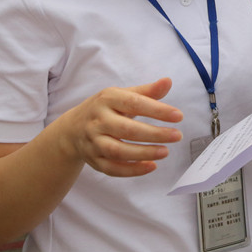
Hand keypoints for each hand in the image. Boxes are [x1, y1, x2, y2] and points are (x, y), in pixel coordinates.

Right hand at [58, 78, 182, 176]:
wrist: (72, 128)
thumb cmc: (106, 109)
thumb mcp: (122, 95)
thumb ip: (147, 91)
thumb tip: (168, 81)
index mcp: (107, 99)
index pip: (134, 103)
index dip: (157, 110)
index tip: (178, 116)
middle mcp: (98, 120)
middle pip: (127, 129)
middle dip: (154, 134)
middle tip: (177, 135)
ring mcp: (93, 142)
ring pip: (118, 151)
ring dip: (144, 153)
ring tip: (166, 152)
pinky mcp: (94, 160)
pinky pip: (112, 169)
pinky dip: (132, 170)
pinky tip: (151, 166)